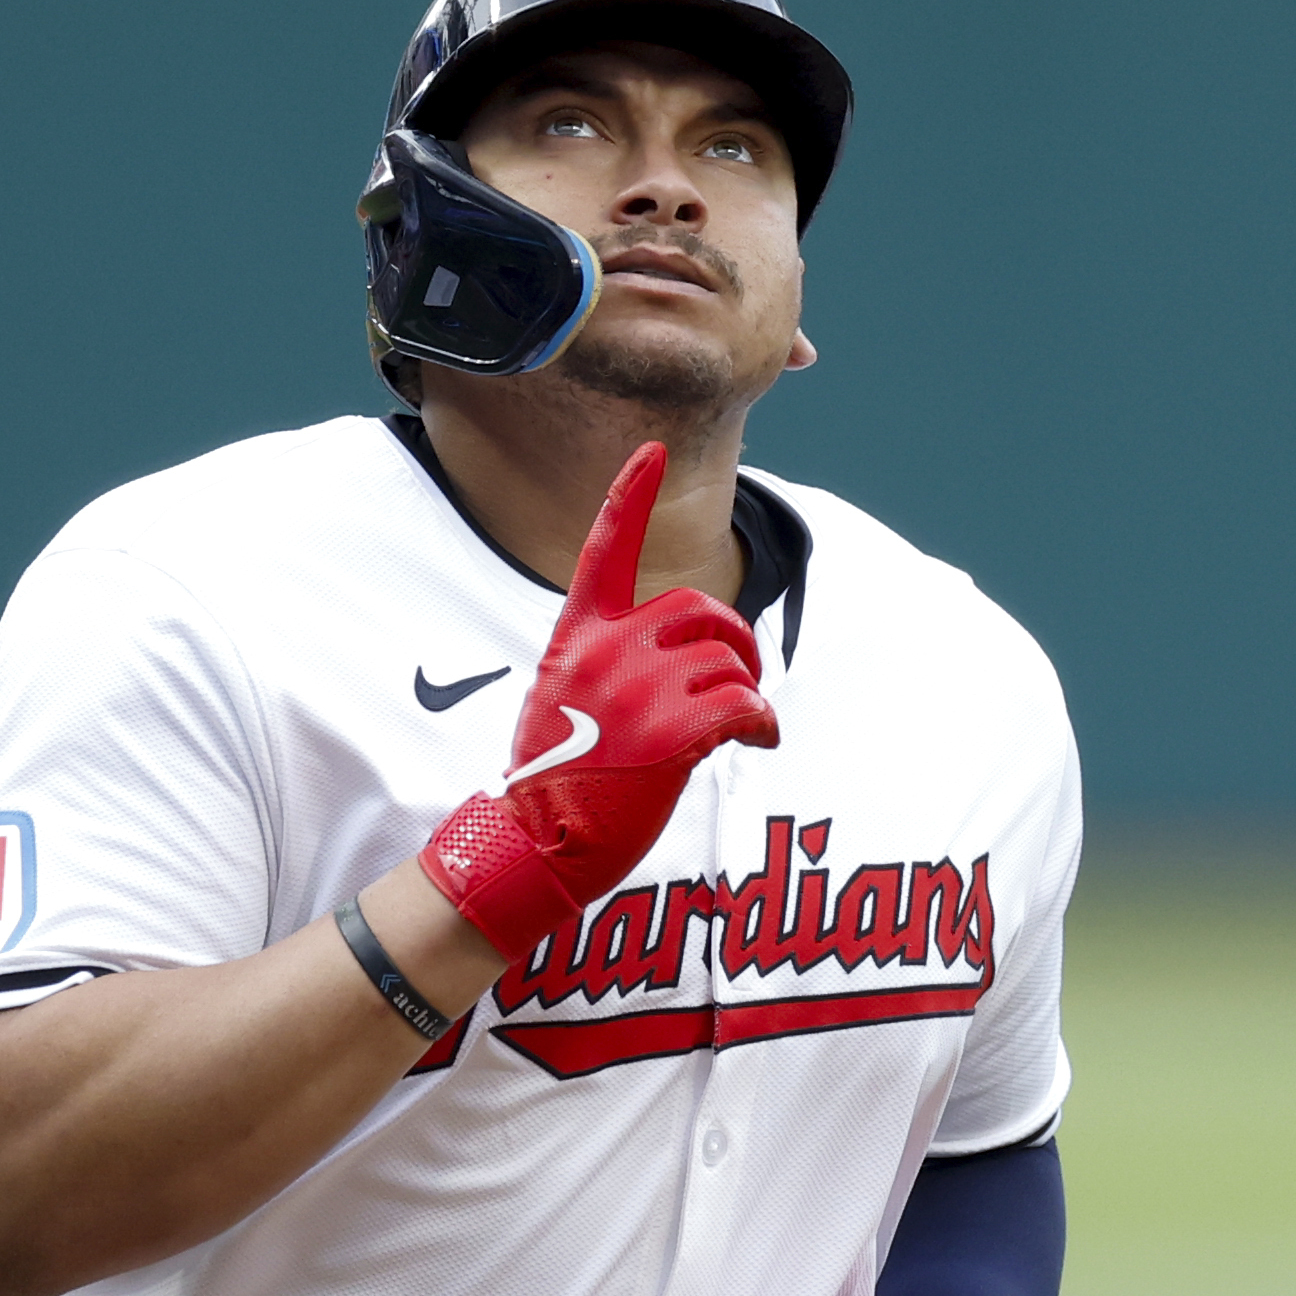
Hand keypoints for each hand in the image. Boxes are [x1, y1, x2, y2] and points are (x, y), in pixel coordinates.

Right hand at [418, 441, 778, 956]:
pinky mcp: (672, 732)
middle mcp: (609, 651)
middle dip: (734, 640)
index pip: (604, 549)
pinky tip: (758, 741)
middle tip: (741, 680)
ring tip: (740, 731)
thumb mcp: (562, 701)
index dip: (629, 496)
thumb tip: (674, 666)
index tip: (649, 451)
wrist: (533, 844)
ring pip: (729, 662)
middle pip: (701, 609)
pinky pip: (745, 704)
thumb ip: (608, 665)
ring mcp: (640, 690)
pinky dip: (762, 722)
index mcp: (577, 637)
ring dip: (746, 694)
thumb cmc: (552, 783)